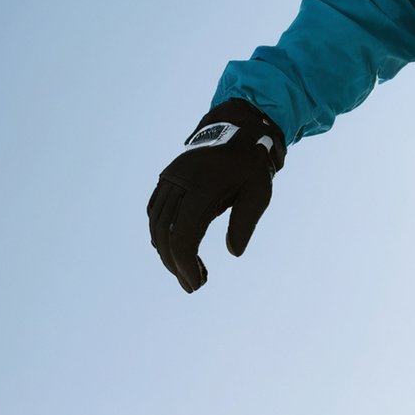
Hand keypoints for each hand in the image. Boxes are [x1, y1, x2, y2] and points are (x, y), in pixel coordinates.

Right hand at [147, 101, 285, 292]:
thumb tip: (234, 252)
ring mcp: (169, 180)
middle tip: (192, 285)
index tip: (197, 283)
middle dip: (175, 265)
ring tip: (186, 271)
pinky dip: (160, 233)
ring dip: (166, 252)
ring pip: (156, 224)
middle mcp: (178, 183)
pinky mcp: (166, 180)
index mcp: (200, 187)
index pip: (183, 236)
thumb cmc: (251, 164)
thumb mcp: (258, 193)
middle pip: (164, 235)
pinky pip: (155, 212)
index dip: (185, 265)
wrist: (237, 129)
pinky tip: (174, 248)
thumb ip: (244, 223)